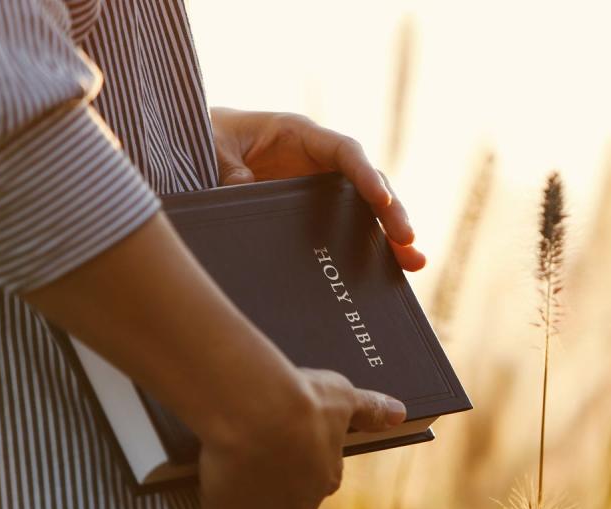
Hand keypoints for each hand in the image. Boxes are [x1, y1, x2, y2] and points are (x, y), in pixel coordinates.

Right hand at [198, 368, 405, 508]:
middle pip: (285, 501)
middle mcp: (300, 508)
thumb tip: (400, 413)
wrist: (256, 410)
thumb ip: (371, 408)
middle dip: (272, 481)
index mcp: (327, 481)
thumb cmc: (303, 400)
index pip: (315, 478)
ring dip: (244, 493)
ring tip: (231, 459)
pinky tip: (213, 469)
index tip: (281, 439)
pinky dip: (217, 495)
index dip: (296, 458)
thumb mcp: (343, 396)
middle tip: (253, 447)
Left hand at [210, 107, 425, 271]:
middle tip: (408, 241)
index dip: (364, 175)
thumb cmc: (207, 135)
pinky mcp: (315, 214)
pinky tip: (388, 272)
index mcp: (301, 134)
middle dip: (390, 213)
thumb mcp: (211, 145)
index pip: (345, 151)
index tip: (380, 200)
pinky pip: (347, 230)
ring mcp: (321, 189)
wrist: (197, 146)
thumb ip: (227, 167)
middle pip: (367, 186)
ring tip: (413, 264)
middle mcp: (320, 161)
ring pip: (365, 212)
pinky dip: (367, 250)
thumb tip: (246, 192)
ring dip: (390, 237)